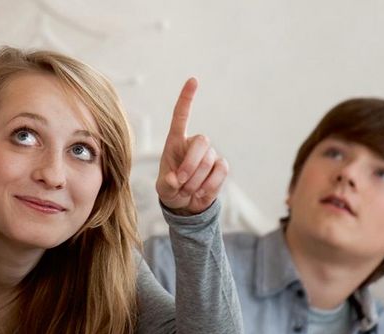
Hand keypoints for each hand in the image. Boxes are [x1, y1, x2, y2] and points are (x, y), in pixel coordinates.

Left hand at [156, 78, 228, 214]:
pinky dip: (209, 185)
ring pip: (209, 161)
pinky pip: (220, 172)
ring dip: (196, 180)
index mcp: (175, 141)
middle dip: (191, 165)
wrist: (186, 204)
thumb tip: (175, 179)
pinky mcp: (221, 166)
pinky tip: (200, 191)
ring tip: (188, 189)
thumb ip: (166, 183)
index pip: (181, 115)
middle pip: (201, 142)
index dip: (187, 98)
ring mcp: (209, 154)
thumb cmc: (171, 189)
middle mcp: (194, 144)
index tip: (193, 80)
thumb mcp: (163, 188)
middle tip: (181, 182)